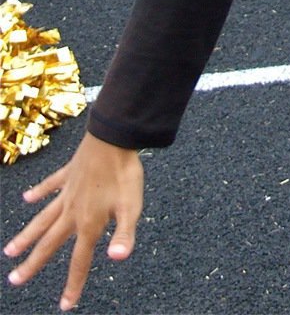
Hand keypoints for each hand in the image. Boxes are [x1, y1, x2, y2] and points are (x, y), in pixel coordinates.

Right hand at [4, 133, 143, 310]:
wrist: (115, 137)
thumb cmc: (125, 173)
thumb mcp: (132, 207)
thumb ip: (124, 234)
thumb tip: (117, 259)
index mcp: (89, 223)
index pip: (80, 260)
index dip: (74, 284)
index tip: (64, 305)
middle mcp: (73, 211)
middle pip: (49, 243)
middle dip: (33, 264)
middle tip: (14, 280)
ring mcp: (68, 192)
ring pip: (43, 219)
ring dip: (27, 235)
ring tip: (10, 251)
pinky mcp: (68, 174)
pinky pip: (50, 186)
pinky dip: (38, 192)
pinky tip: (27, 198)